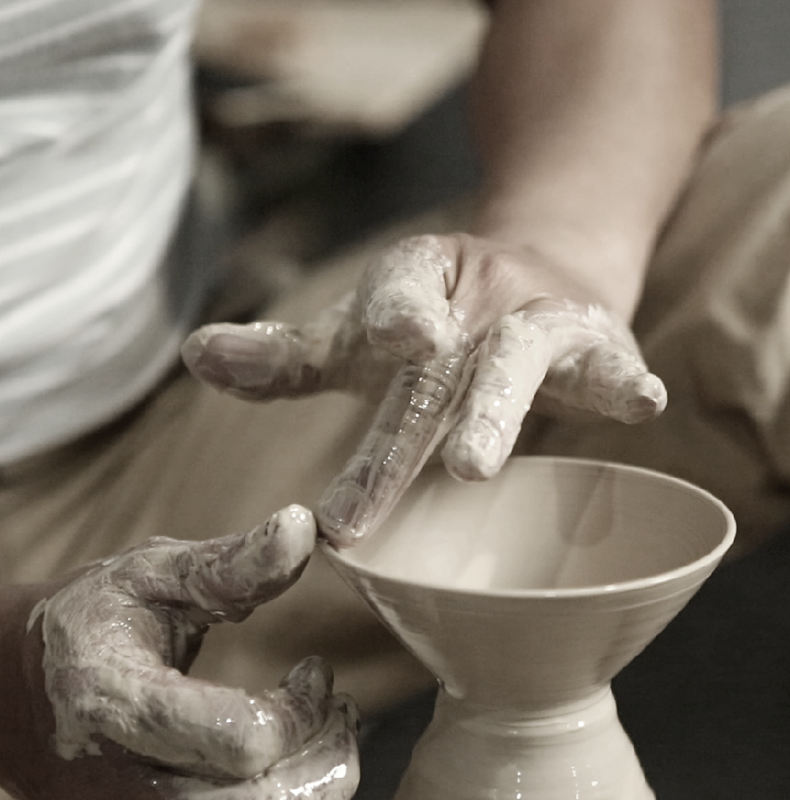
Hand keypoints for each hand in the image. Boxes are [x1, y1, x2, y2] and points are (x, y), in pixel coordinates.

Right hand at [2, 506, 358, 799]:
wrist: (28, 690)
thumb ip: (230, 562)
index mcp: (119, 700)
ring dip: (313, 781)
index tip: (316, 670)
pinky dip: (285, 796)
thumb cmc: (96, 619)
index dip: (299, 710)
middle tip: (335, 705)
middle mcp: (125, 778)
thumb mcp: (152, 574)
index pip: (238, 739)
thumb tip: (303, 525)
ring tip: (321, 727)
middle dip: (322, 752)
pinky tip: (289, 756)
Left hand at [182, 233, 665, 545]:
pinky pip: (612, 367)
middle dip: (398, 439)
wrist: (540, 271)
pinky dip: (623, 384)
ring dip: (497, 411)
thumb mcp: (362, 336)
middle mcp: (479, 294)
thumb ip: (288, 357)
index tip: (389, 343)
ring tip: (471, 464)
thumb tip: (195, 354)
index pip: (394, 301)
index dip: (391, 319)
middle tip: (354, 514)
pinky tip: (641, 404)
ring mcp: (541, 317)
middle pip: (436, 367)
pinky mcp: (598, 348)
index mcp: (418, 282)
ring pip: (521, 358)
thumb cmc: (438, 321)